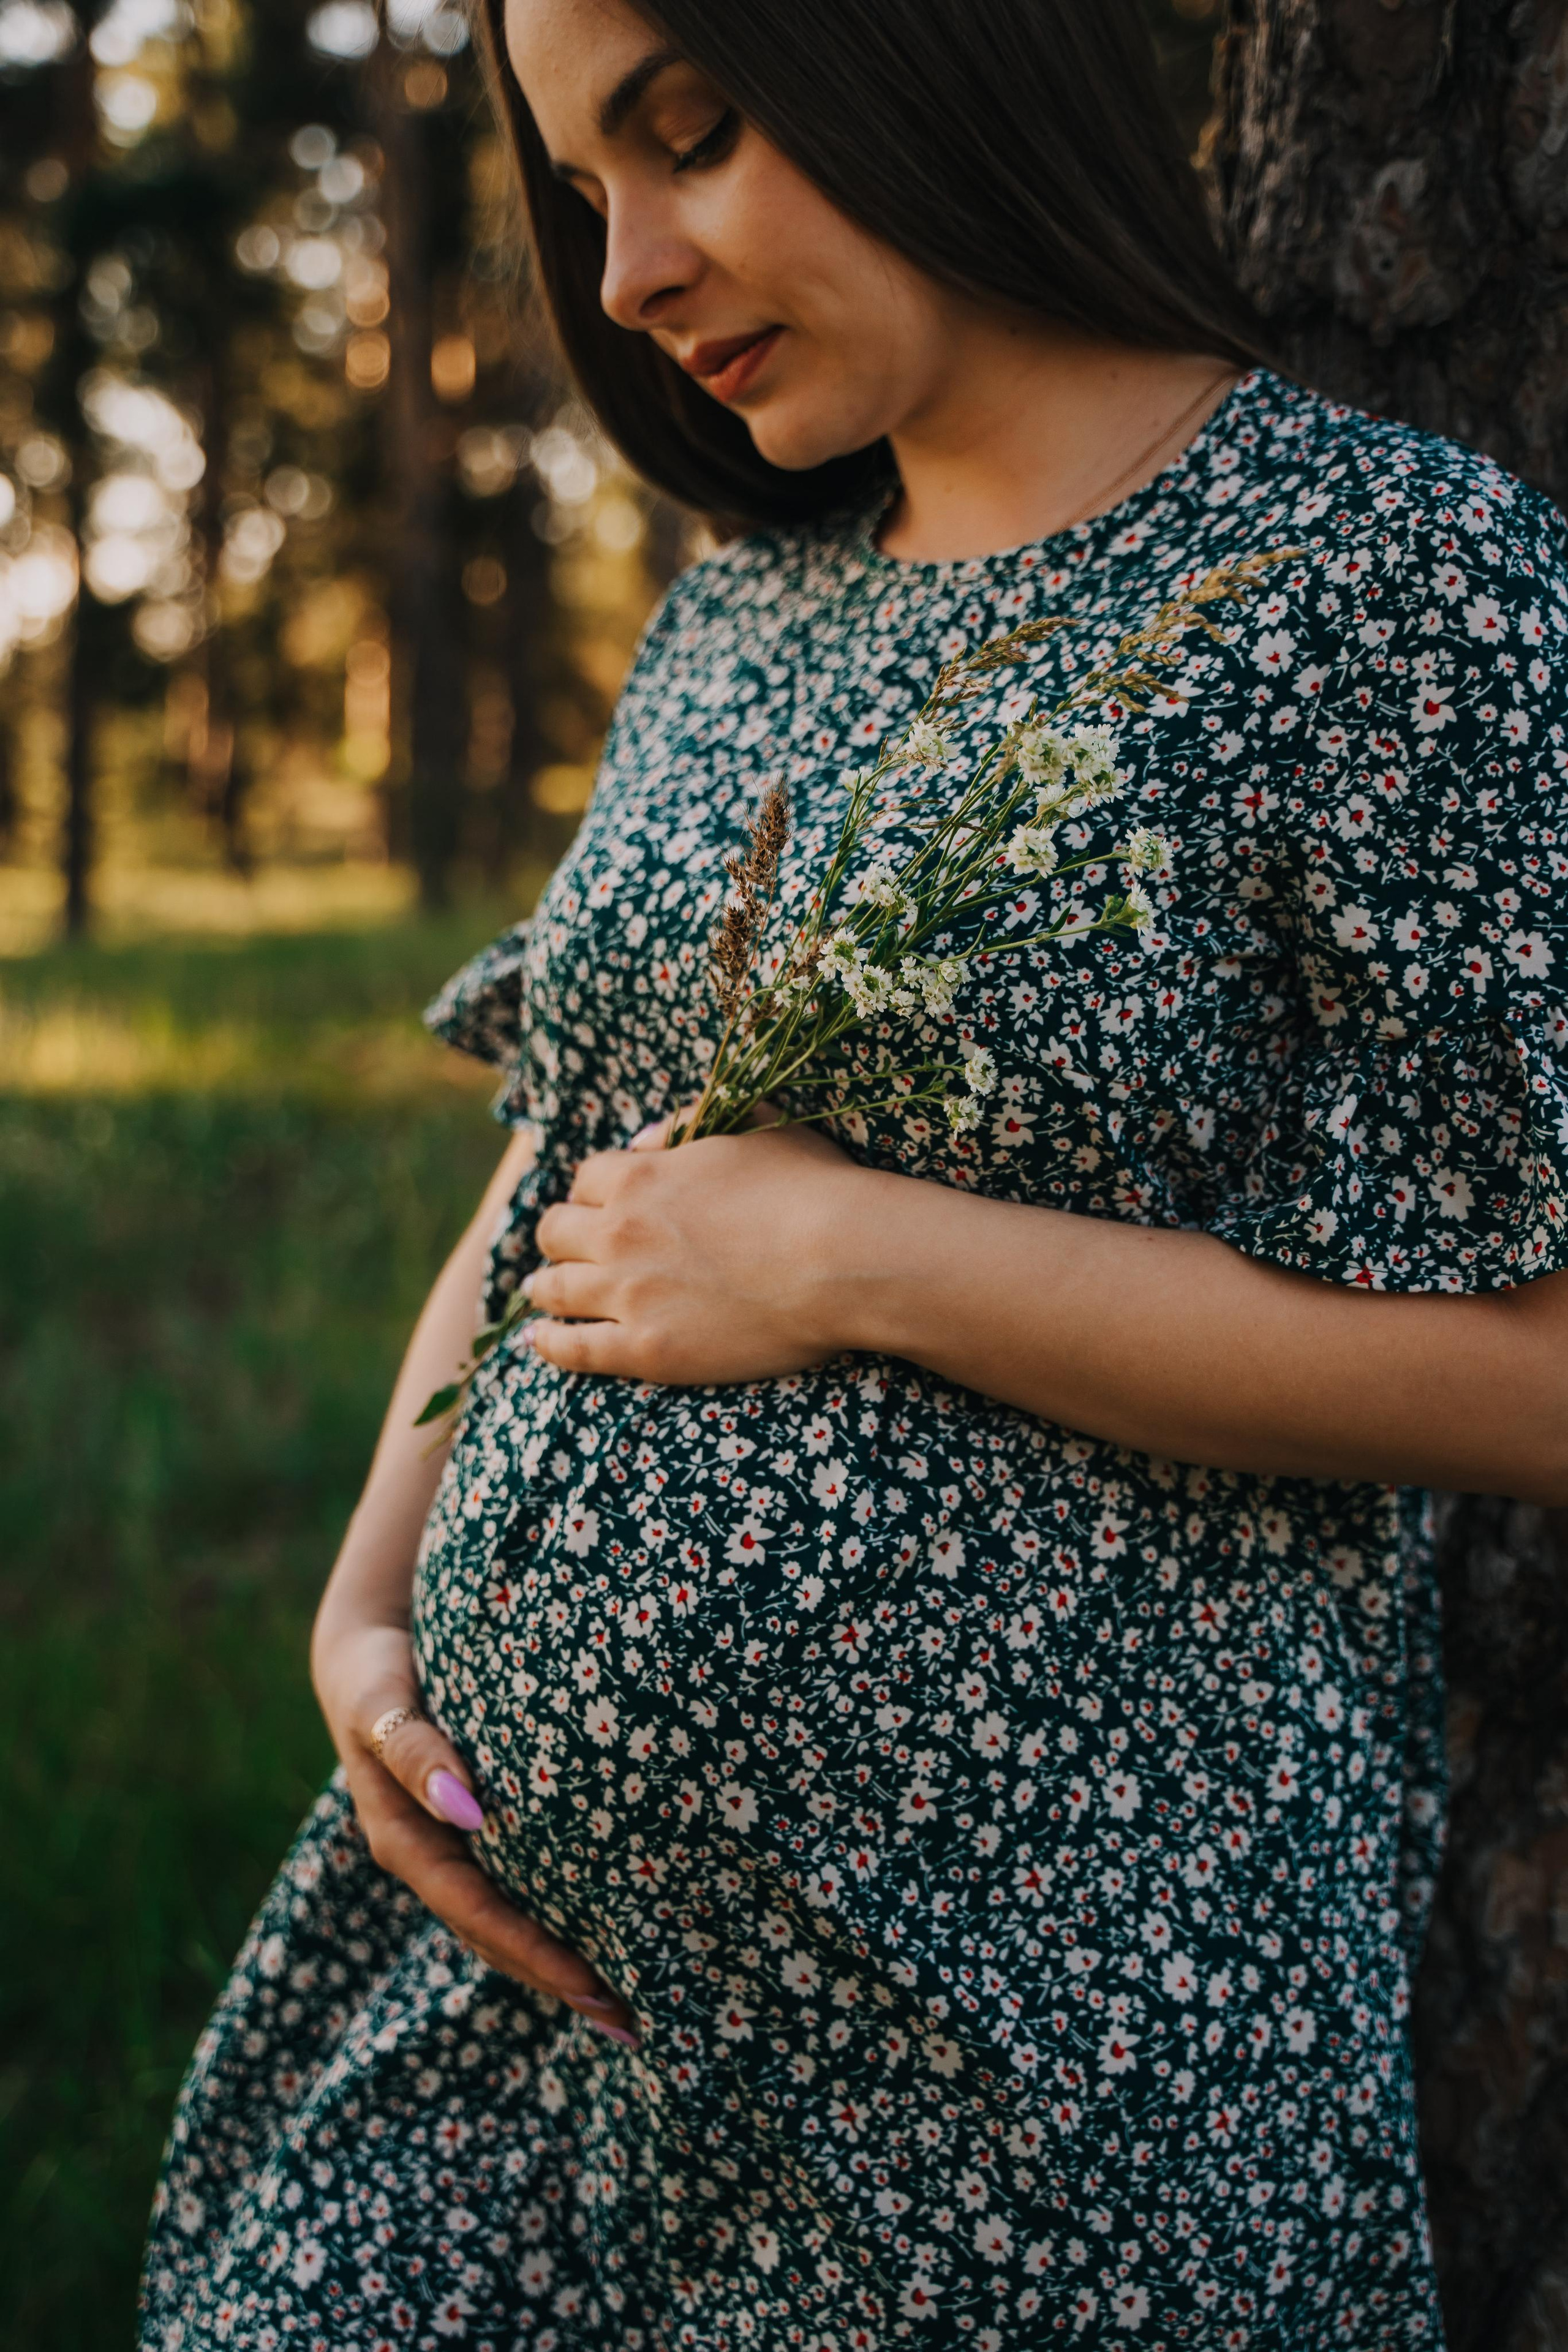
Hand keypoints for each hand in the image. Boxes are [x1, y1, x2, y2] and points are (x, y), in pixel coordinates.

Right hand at [310, 1606, 638, 2044]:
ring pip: (503, 1924)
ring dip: (556, 1965)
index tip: (591, 1983)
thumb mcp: (381, 1706)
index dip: (531, 1952)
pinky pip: (509, 1890)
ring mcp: (446, 1852)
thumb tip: (464, 1810)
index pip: (476, 1912)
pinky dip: (548, 1921)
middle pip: (494, 1937)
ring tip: (622, 2004)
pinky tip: (598, 1936)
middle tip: (629, 2020)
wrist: (359, 1657)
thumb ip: (413, 1752)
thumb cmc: (373, 1677)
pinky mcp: (465, 1836)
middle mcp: (426, 1858)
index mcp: (403, 1841)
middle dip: (555, 1980)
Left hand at [525, 1113, 875, 1383]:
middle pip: (555, 1231)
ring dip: (545, 1287)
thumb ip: (693, 1122)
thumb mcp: (756, 1128)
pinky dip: (549, 1344)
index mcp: (641, 1176)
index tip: (599, 1204)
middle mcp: (619, 1232)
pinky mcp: (645, 1349)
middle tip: (565, 1249)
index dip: (592, 1191)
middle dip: (560, 1237)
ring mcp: (627, 1294)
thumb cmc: (813, 1188)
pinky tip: (539, 1342)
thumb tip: (647, 1137)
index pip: (586, 1178)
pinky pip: (573, 1349)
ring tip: (542, 1293)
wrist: (841, 1259)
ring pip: (553, 1288)